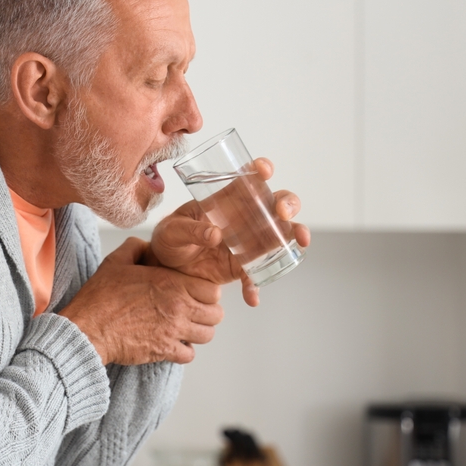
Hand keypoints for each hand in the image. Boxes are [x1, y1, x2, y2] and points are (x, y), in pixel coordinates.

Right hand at [58, 238, 223, 365]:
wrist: (87, 329)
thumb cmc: (99, 297)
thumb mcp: (115, 262)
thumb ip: (135, 247)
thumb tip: (146, 244)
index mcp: (171, 283)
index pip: (213, 291)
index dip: (206, 292)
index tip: (195, 294)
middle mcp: (178, 307)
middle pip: (216, 314)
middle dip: (206, 313)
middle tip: (193, 312)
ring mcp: (173, 330)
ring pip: (207, 335)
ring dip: (198, 332)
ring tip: (185, 328)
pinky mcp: (164, 351)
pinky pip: (190, 354)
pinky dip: (184, 351)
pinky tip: (173, 343)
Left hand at [148, 158, 309, 306]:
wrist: (166, 269)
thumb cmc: (168, 239)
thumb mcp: (172, 230)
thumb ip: (191, 230)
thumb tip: (214, 234)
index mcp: (226, 199)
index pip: (248, 178)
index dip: (260, 169)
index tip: (264, 170)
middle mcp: (244, 217)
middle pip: (276, 203)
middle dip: (288, 203)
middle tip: (284, 213)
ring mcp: (248, 242)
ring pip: (281, 234)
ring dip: (294, 236)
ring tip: (299, 244)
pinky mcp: (244, 266)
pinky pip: (258, 273)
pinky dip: (256, 285)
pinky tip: (251, 295)